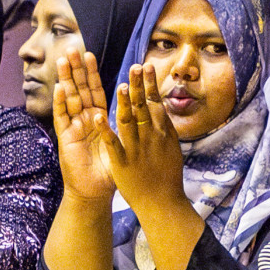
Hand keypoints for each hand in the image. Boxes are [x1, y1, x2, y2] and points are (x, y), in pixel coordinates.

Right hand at [53, 49, 115, 202]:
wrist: (96, 191)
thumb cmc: (111, 170)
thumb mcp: (122, 143)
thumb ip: (126, 126)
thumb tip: (143, 109)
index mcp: (98, 119)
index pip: (95, 91)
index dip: (92, 74)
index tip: (91, 55)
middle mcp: (83, 120)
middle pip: (79, 90)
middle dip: (76, 70)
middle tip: (73, 48)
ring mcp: (73, 127)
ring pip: (69, 99)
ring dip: (66, 79)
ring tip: (64, 60)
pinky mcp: (66, 138)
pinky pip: (62, 118)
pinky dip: (61, 102)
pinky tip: (60, 88)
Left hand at [107, 63, 186, 214]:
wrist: (162, 203)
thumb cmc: (167, 177)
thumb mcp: (171, 149)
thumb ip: (164, 129)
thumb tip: (161, 110)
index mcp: (161, 133)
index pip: (154, 104)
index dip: (150, 85)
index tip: (147, 66)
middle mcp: (150, 138)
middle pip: (142, 107)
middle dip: (138, 86)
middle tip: (135, 66)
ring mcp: (136, 150)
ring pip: (128, 121)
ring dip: (124, 103)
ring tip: (121, 86)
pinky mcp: (123, 163)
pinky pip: (112, 144)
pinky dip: (105, 130)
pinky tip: (98, 117)